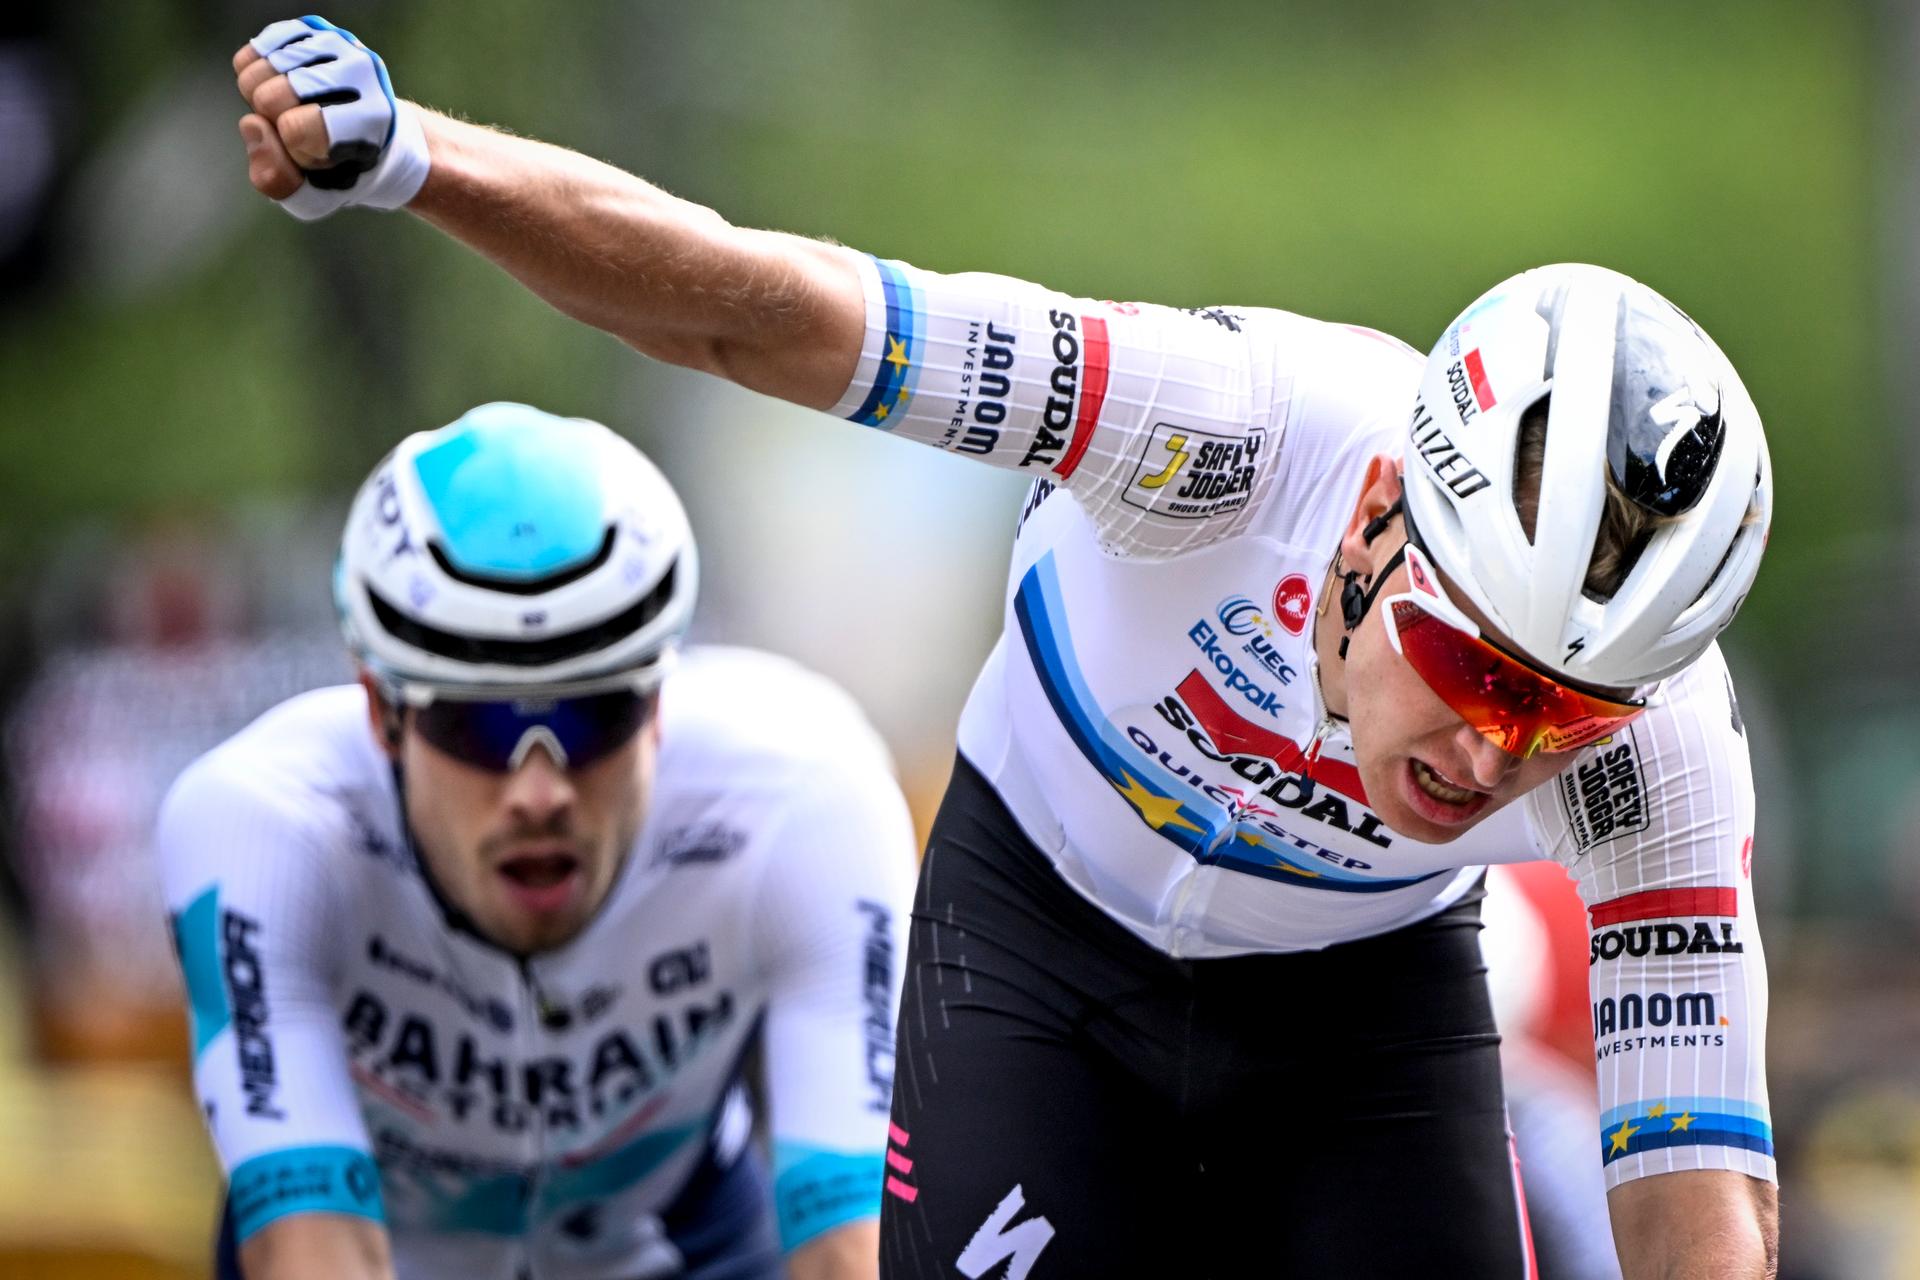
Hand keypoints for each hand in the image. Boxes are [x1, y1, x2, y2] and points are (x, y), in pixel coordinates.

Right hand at [232, 16, 429, 220]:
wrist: (370, 131)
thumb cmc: (341, 169)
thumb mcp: (315, 197)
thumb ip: (278, 180)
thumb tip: (252, 124)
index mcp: (373, 118)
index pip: (295, 129)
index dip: (294, 150)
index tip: (319, 154)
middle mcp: (362, 72)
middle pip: (268, 97)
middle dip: (273, 123)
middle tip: (303, 129)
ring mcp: (338, 43)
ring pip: (256, 70)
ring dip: (260, 97)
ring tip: (292, 108)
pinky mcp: (313, 28)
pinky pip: (253, 51)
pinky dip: (255, 74)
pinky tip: (280, 86)